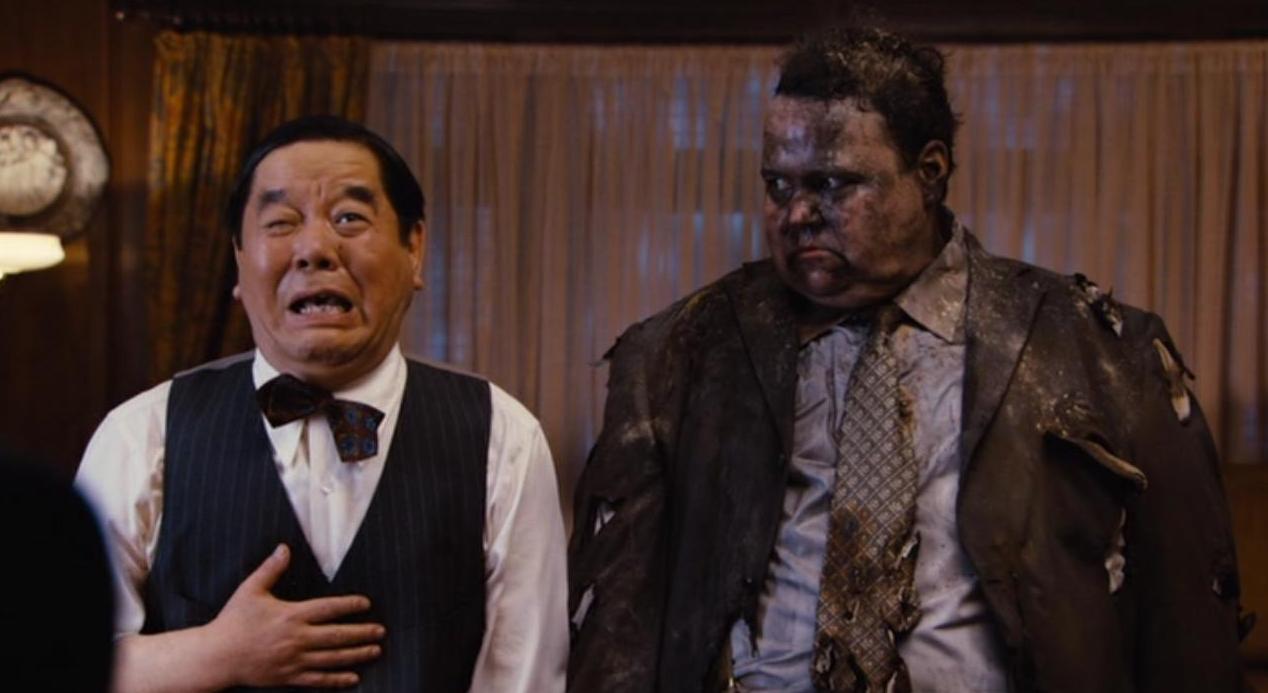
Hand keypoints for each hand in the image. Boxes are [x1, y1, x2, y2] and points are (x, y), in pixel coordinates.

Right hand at [206, 544, 384, 687]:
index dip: (349, 605)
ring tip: (375, 650)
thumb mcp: (250, 590)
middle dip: (362, 633)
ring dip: (356, 654)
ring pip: (332, 658)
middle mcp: (296, 638)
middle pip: (337, 635)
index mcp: (291, 615)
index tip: (366, 604)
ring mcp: (294, 660)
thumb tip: (284, 547)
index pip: (328, 608)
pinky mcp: (288, 677)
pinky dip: (337, 679)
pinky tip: (353, 677)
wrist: (217, 656)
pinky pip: (318, 680)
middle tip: (381, 630)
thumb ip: (270, 569)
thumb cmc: (233, 621)